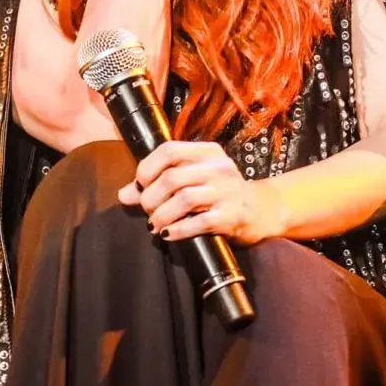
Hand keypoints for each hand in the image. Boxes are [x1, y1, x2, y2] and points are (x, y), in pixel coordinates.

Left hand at [117, 140, 286, 245]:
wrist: (261, 210)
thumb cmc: (220, 194)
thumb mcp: (193, 180)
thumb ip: (158, 184)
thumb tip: (123, 194)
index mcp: (207, 152)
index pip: (169, 150)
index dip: (147, 169)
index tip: (140, 186)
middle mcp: (219, 167)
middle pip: (172, 177)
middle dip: (151, 198)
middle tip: (148, 212)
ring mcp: (228, 191)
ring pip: (183, 199)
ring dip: (161, 216)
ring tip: (156, 226)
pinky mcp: (233, 215)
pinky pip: (199, 222)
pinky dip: (178, 230)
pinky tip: (170, 235)